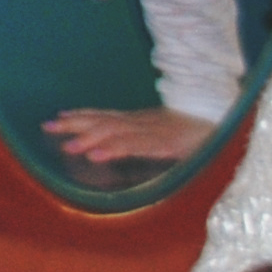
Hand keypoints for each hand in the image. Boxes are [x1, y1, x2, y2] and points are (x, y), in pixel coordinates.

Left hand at [42, 106, 212, 162]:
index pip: (105, 116)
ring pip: (115, 133)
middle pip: (103, 121)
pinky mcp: (164, 144)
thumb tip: (118, 145)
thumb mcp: (164, 133)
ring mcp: (152, 132)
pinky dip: (114, 149)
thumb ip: (142, 138)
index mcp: (140, 120)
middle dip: (75, 124)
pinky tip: (98, 155)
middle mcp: (142, 123)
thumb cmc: (195, 130)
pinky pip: (135, 147)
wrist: (224, 122)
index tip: (57, 116)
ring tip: (68, 145)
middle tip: (48, 126)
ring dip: (90, 138)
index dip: (82, 116)